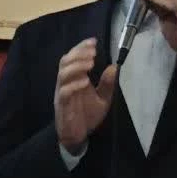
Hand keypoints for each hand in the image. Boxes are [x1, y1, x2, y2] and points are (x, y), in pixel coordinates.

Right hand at [54, 37, 116, 153]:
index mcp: (74, 79)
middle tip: (93, 52)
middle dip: (79, 53)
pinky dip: (74, 84)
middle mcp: (66, 83)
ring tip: (90, 64)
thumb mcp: (103, 99)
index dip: (81, 47)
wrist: (77, 136)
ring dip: (76, 66)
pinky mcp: (62, 105)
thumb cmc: (87, 116)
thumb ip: (107, 84)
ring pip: (62, 74)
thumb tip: (114, 67)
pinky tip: (86, 81)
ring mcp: (62, 93)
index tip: (94, 41)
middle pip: (65, 61)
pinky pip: (64, 92)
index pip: (73, 58)